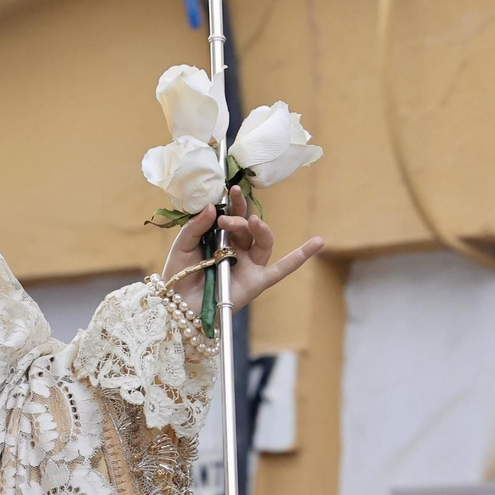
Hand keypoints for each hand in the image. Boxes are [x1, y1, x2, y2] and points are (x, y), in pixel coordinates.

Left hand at [161, 186, 324, 315]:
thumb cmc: (179, 275)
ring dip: (259, 229)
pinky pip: (281, 270)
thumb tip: (212, 206)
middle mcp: (237, 250)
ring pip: (263, 242)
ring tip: (252, 221)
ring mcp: (249, 265)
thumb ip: (195, 226)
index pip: (233, 216)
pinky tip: (316, 242)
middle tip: (224, 218)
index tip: (232, 189)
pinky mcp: (256, 282)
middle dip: (239, 219)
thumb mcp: (183, 245)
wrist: (177, 305)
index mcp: (221, 238)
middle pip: (248, 228)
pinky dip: (298, 257)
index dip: (235, 203)